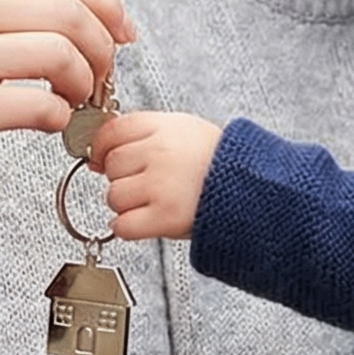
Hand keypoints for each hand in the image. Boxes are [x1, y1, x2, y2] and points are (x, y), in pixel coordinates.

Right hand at [0, 0, 133, 273]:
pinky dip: (60, 120)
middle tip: (104, 83)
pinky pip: (37, 106)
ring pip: (61, 53)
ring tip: (78, 109)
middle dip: (105, 48)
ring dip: (88, 87)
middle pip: (69, 8)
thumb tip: (65, 13)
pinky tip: (49, 130)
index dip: (106, 2)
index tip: (123, 35)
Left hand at [96, 110, 222, 239]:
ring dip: (126, 204)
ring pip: (114, 196)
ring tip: (152, 202)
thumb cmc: (219, 162)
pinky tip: (144, 222)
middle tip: (146, 183)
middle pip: (112, 165)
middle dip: (123, 177)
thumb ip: (144, 133)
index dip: (101, 148)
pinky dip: (128, 228)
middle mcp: (160, 153)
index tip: (102, 158)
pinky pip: (123, 225)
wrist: (255, 190)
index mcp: (164, 126)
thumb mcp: (184, 130)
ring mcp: (162, 185)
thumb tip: (98, 154)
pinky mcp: (166, 217)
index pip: (112, 131)